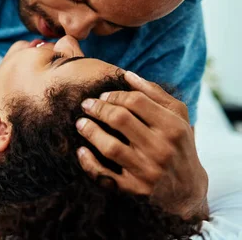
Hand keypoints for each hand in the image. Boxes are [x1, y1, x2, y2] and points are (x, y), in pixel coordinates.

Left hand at [75, 71, 208, 219]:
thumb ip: (155, 94)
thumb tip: (127, 74)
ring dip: (90, 132)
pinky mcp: (135, 190)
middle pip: (120, 119)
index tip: (102, 96)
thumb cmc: (178, 145)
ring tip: (80, 123)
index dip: (114, 95)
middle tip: (85, 105)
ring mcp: (148, 172)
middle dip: (97, 108)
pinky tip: (81, 151)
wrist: (187, 191)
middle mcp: (161, 149)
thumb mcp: (177, 118)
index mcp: (172, 127)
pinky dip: (89, 163)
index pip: (136, 101)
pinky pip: (105, 176)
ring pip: (110, 147)